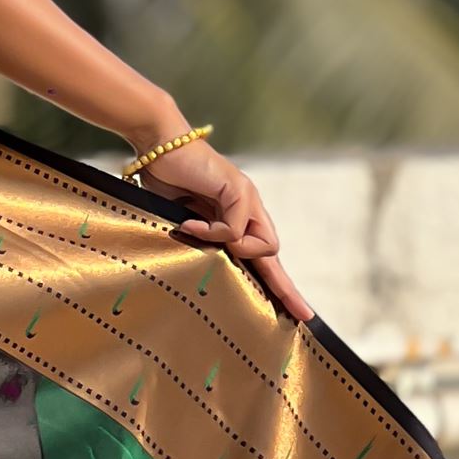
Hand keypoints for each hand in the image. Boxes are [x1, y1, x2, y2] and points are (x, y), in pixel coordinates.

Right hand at [138, 134, 311, 323]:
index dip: (280, 284)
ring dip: (234, 250)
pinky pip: (235, 230)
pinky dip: (210, 232)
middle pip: (276, 254)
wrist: (157, 144)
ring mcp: (247, 197)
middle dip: (286, 287)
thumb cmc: (164, 180)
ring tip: (199, 234)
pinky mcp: (239, 189)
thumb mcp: (185, 220)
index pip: (263, 255)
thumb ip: (201, 240)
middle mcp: (249, 207)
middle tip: (300, 313)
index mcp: (237, 216)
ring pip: (264, 246)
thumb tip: (210, 271)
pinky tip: (188, 221)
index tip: (298, 311)